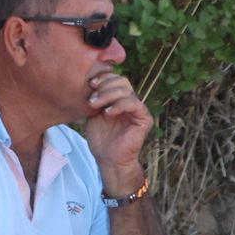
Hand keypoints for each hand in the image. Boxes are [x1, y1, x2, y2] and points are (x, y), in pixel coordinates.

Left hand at [82, 71, 152, 186]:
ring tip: (95, 106)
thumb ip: (96, 96)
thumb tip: (90, 79)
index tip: (89, 85)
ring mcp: (138, 110)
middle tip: (92, 98)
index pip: (115, 78)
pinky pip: (133, 103)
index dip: (103, 78)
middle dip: (104, 86)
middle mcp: (131, 102)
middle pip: (122, 80)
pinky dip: (119, 105)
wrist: (108, 157)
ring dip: (108, 95)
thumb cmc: (100, 137)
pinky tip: (107, 113)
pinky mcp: (144, 119)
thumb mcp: (93, 111)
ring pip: (126, 90)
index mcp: (120, 98)